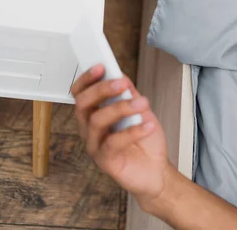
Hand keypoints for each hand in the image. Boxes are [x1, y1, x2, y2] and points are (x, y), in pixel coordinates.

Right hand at [71, 64, 172, 209]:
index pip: (81, 93)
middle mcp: (89, 129)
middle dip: (102, 89)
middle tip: (122, 83)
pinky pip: (113, 142)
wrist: (155, 170)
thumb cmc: (145, 141)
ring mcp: (95, 145)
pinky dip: (133, 131)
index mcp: (95, 114)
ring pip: (97, 121)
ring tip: (142, 104)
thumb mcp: (140, 112)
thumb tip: (121, 76)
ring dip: (121, 108)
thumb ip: (129, 95)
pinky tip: (148, 125)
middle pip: (83, 104)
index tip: (102, 66)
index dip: (88, 79)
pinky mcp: (104, 161)